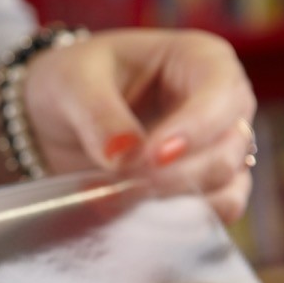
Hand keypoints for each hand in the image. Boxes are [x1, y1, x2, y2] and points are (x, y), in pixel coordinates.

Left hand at [21, 29, 256, 222]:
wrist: (57, 115)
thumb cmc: (76, 81)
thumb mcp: (74, 83)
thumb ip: (98, 116)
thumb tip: (124, 158)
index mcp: (201, 60)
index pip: (220, 96)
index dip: (193, 131)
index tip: (151, 158)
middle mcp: (221, 105)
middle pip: (227, 150)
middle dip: (174, 176)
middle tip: (119, 186)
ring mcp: (216, 149)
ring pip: (224, 186)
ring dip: (172, 202)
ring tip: (113, 199)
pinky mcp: (200, 187)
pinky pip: (211, 213)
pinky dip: (176, 222)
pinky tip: (131, 217)